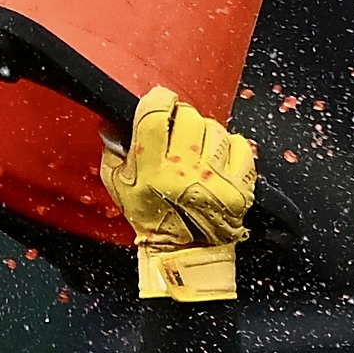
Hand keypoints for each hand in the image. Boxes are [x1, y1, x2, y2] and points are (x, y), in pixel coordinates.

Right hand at [102, 86, 254, 300]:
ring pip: (215, 128)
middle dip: (183, 122)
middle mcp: (182, 171)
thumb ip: (114, 152)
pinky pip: (240, 144)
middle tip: (180, 139)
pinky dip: (230, 150)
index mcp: (150, 169)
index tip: (162, 102)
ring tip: (199, 157)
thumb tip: (113, 123)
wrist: (184, 251)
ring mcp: (214, 178)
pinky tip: (217, 165)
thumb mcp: (119, 187)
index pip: (155, 113)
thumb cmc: (152, 218)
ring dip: (207, 137)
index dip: (159, 100)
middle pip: (188, 116)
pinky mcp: (239, 184)